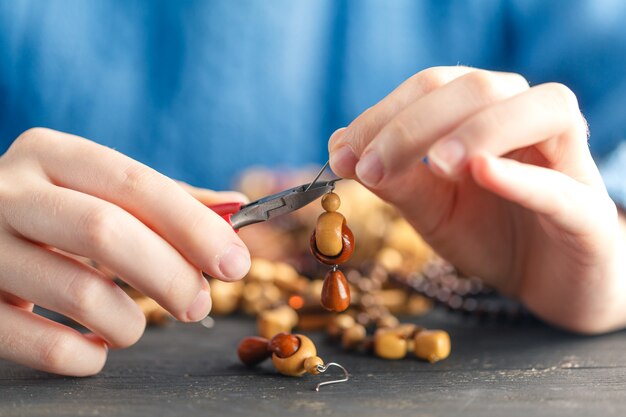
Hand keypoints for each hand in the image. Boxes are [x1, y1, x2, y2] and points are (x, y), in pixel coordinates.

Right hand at [0, 128, 250, 374]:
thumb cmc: (54, 214)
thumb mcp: (98, 191)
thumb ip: (164, 199)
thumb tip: (235, 207)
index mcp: (51, 155)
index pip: (135, 184)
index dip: (193, 226)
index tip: (234, 262)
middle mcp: (7, 193)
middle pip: (106, 231)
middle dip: (170, 275)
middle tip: (198, 303)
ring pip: (80, 293)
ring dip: (129, 322)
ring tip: (134, 325)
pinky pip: (42, 345)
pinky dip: (85, 356)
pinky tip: (96, 347)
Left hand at [329, 66, 624, 333]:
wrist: (547, 283)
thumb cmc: (490, 235)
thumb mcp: (431, 209)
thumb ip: (395, 179)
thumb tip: (340, 148)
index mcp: (485, 112)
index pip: (432, 87)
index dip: (382, 114)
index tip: (341, 152)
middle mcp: (527, 118)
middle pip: (475, 88)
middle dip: (412, 124)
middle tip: (369, 166)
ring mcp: (566, 158)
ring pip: (535, 110)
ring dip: (473, 131)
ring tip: (431, 166)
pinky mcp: (588, 209)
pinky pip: (558, 185)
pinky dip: (518, 177)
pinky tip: (478, 172)